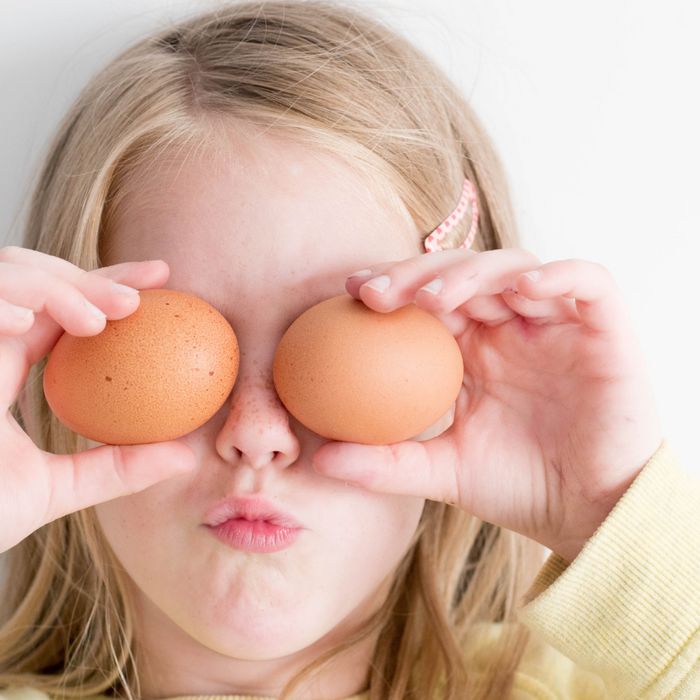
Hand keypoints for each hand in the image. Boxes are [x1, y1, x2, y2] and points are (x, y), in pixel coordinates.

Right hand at [0, 247, 194, 553]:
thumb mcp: (52, 489)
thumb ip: (115, 469)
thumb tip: (188, 456)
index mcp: (4, 367)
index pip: (60, 310)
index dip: (107, 285)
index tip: (162, 280)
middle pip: (34, 277)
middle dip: (88, 277)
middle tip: (137, 298)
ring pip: (3, 277)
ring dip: (52, 288)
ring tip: (95, 323)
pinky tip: (27, 322)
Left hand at [312, 248, 662, 562]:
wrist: (589, 515)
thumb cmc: (518, 487)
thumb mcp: (442, 472)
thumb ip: (385, 463)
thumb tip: (319, 460)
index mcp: (473, 349)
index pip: (428, 299)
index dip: (392, 285)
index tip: (350, 293)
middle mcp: (511, 327)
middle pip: (462, 272)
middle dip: (417, 273)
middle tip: (375, 293)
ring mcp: (556, 323)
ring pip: (514, 267)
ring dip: (471, 273)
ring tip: (433, 298)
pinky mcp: (604, 327)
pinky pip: (587, 281)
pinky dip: (558, 275)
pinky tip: (523, 289)